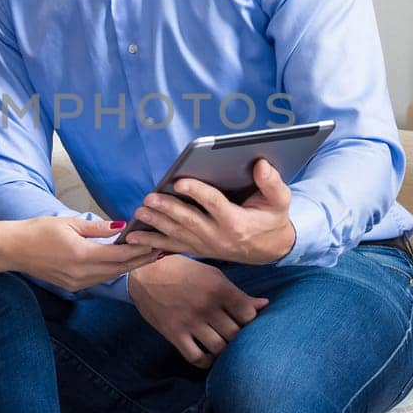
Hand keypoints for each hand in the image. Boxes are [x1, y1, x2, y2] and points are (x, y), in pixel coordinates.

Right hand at [0, 217, 157, 292]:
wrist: (14, 249)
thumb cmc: (39, 231)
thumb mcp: (69, 223)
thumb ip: (97, 228)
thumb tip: (121, 226)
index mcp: (81, 256)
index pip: (119, 255)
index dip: (139, 250)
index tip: (156, 241)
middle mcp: (82, 274)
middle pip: (119, 269)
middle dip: (141, 260)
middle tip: (162, 250)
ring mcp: (77, 283)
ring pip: (111, 276)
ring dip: (130, 266)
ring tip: (149, 256)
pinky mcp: (73, 286)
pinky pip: (100, 279)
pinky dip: (114, 270)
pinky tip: (124, 262)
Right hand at [126, 255, 268, 368]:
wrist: (145, 272)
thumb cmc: (183, 270)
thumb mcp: (213, 275)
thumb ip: (238, 293)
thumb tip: (264, 305)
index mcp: (219, 288)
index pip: (248, 314)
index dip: (251, 320)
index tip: (246, 320)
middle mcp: (206, 306)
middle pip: (235, 333)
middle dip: (239, 336)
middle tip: (235, 334)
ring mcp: (190, 322)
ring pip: (219, 348)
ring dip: (225, 349)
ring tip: (224, 344)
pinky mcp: (174, 334)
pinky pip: (196, 357)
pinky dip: (206, 361)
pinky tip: (209, 354)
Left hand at [129, 159, 296, 263]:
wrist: (270, 249)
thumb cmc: (273, 219)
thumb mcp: (280, 200)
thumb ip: (272, 182)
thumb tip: (260, 163)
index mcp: (236, 222)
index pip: (214, 204)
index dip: (197, 192)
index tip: (179, 180)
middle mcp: (218, 236)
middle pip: (189, 220)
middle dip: (168, 209)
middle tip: (150, 197)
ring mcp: (206, 245)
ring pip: (177, 234)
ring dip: (156, 223)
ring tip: (140, 211)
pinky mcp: (197, 249)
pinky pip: (172, 246)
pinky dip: (152, 242)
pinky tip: (133, 237)